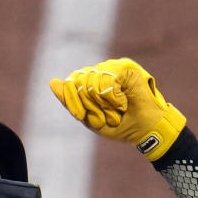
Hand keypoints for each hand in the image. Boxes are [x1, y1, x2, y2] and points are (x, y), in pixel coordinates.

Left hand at [49, 57, 185, 160]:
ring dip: (103, 103)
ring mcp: (114, 67)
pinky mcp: (127, 68)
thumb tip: (52, 82)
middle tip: (106, 115)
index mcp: (91, 81)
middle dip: (90, 105)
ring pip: (92, 81)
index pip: (70, 82)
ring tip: (116, 110)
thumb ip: (69, 101)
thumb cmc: (120, 125)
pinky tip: (123, 104)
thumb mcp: (89, 118)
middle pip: (79, 81)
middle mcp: (102, 71)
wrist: (145, 130)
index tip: (83, 117)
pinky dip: (114, 98)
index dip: (72, 101)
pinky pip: (108, 81)